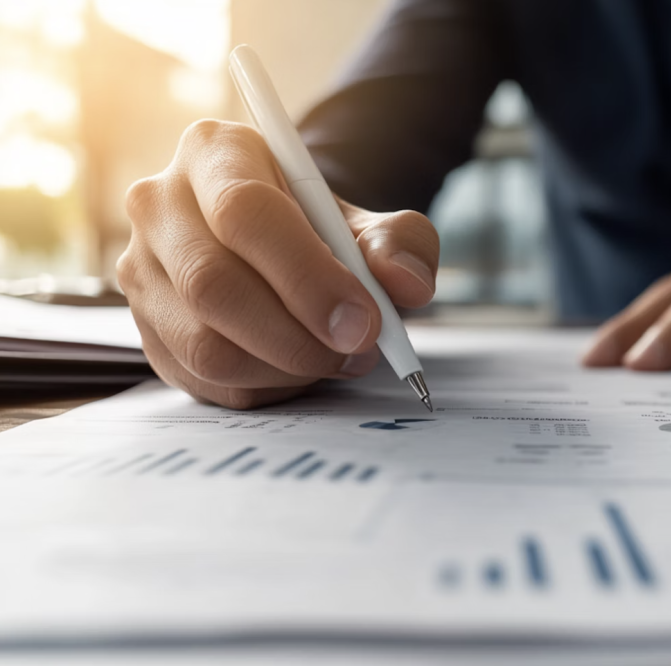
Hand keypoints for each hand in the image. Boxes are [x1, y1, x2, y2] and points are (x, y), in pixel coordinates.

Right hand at [119, 120, 437, 408]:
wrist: (275, 248)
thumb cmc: (317, 229)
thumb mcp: (368, 222)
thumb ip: (400, 243)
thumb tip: (407, 284)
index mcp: (213, 153)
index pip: (244, 213)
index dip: (308, 277)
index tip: (364, 321)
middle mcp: (160, 205)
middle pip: (214, 286)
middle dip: (298, 336)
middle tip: (357, 350)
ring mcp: (141, 270)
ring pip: (206, 345)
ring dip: (286, 367)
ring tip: (336, 356)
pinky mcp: (146, 329)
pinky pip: (205, 380)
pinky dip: (266, 386)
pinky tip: (299, 366)